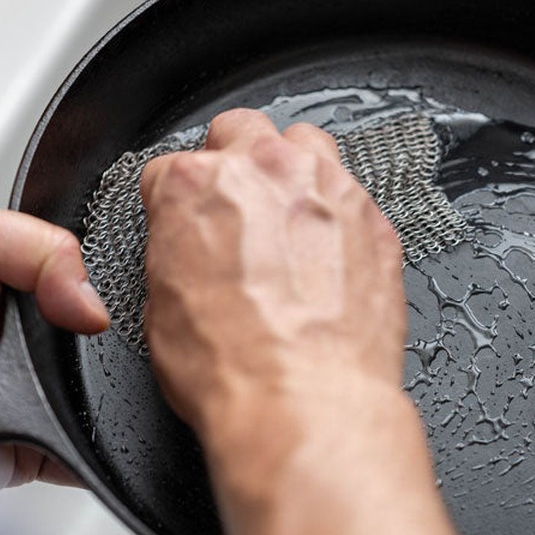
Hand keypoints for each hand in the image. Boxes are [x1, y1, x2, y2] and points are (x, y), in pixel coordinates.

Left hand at [0, 201, 108, 487]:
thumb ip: (38, 245)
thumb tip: (95, 305)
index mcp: (36, 276)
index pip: (106, 276)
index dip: (118, 282)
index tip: (101, 297)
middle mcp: (47, 333)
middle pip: (118, 339)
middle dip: (111, 343)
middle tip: (71, 343)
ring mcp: (45, 389)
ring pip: (111, 395)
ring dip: (98, 393)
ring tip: (54, 383)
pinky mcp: (40, 444)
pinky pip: (86, 447)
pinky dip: (88, 442)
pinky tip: (68, 426)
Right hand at [139, 109, 496, 534]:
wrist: (304, 404)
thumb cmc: (231, 369)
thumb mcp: (160, 310)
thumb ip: (173, 254)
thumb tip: (187, 255)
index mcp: (194, 186)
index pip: (170, 168)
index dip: (172, 201)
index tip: (181, 225)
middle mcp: (264, 171)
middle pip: (241, 129)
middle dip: (232, 160)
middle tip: (233, 207)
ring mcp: (326, 190)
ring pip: (307, 142)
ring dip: (291, 171)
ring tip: (286, 219)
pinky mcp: (375, 221)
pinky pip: (353, 195)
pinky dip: (337, 217)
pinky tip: (328, 256)